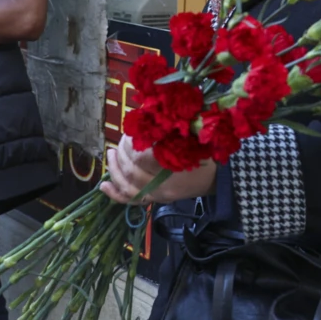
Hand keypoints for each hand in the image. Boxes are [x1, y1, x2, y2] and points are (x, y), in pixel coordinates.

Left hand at [100, 135, 216, 205]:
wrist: (216, 179)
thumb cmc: (204, 155)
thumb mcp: (191, 140)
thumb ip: (168, 133)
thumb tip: (144, 119)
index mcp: (174, 169)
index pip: (144, 159)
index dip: (132, 146)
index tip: (131, 134)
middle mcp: (164, 186)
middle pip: (133, 172)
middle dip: (121, 156)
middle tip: (118, 142)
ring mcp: (158, 195)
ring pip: (128, 186)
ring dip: (114, 169)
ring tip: (109, 154)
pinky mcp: (155, 200)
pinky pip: (131, 201)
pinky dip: (115, 194)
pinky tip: (103, 185)